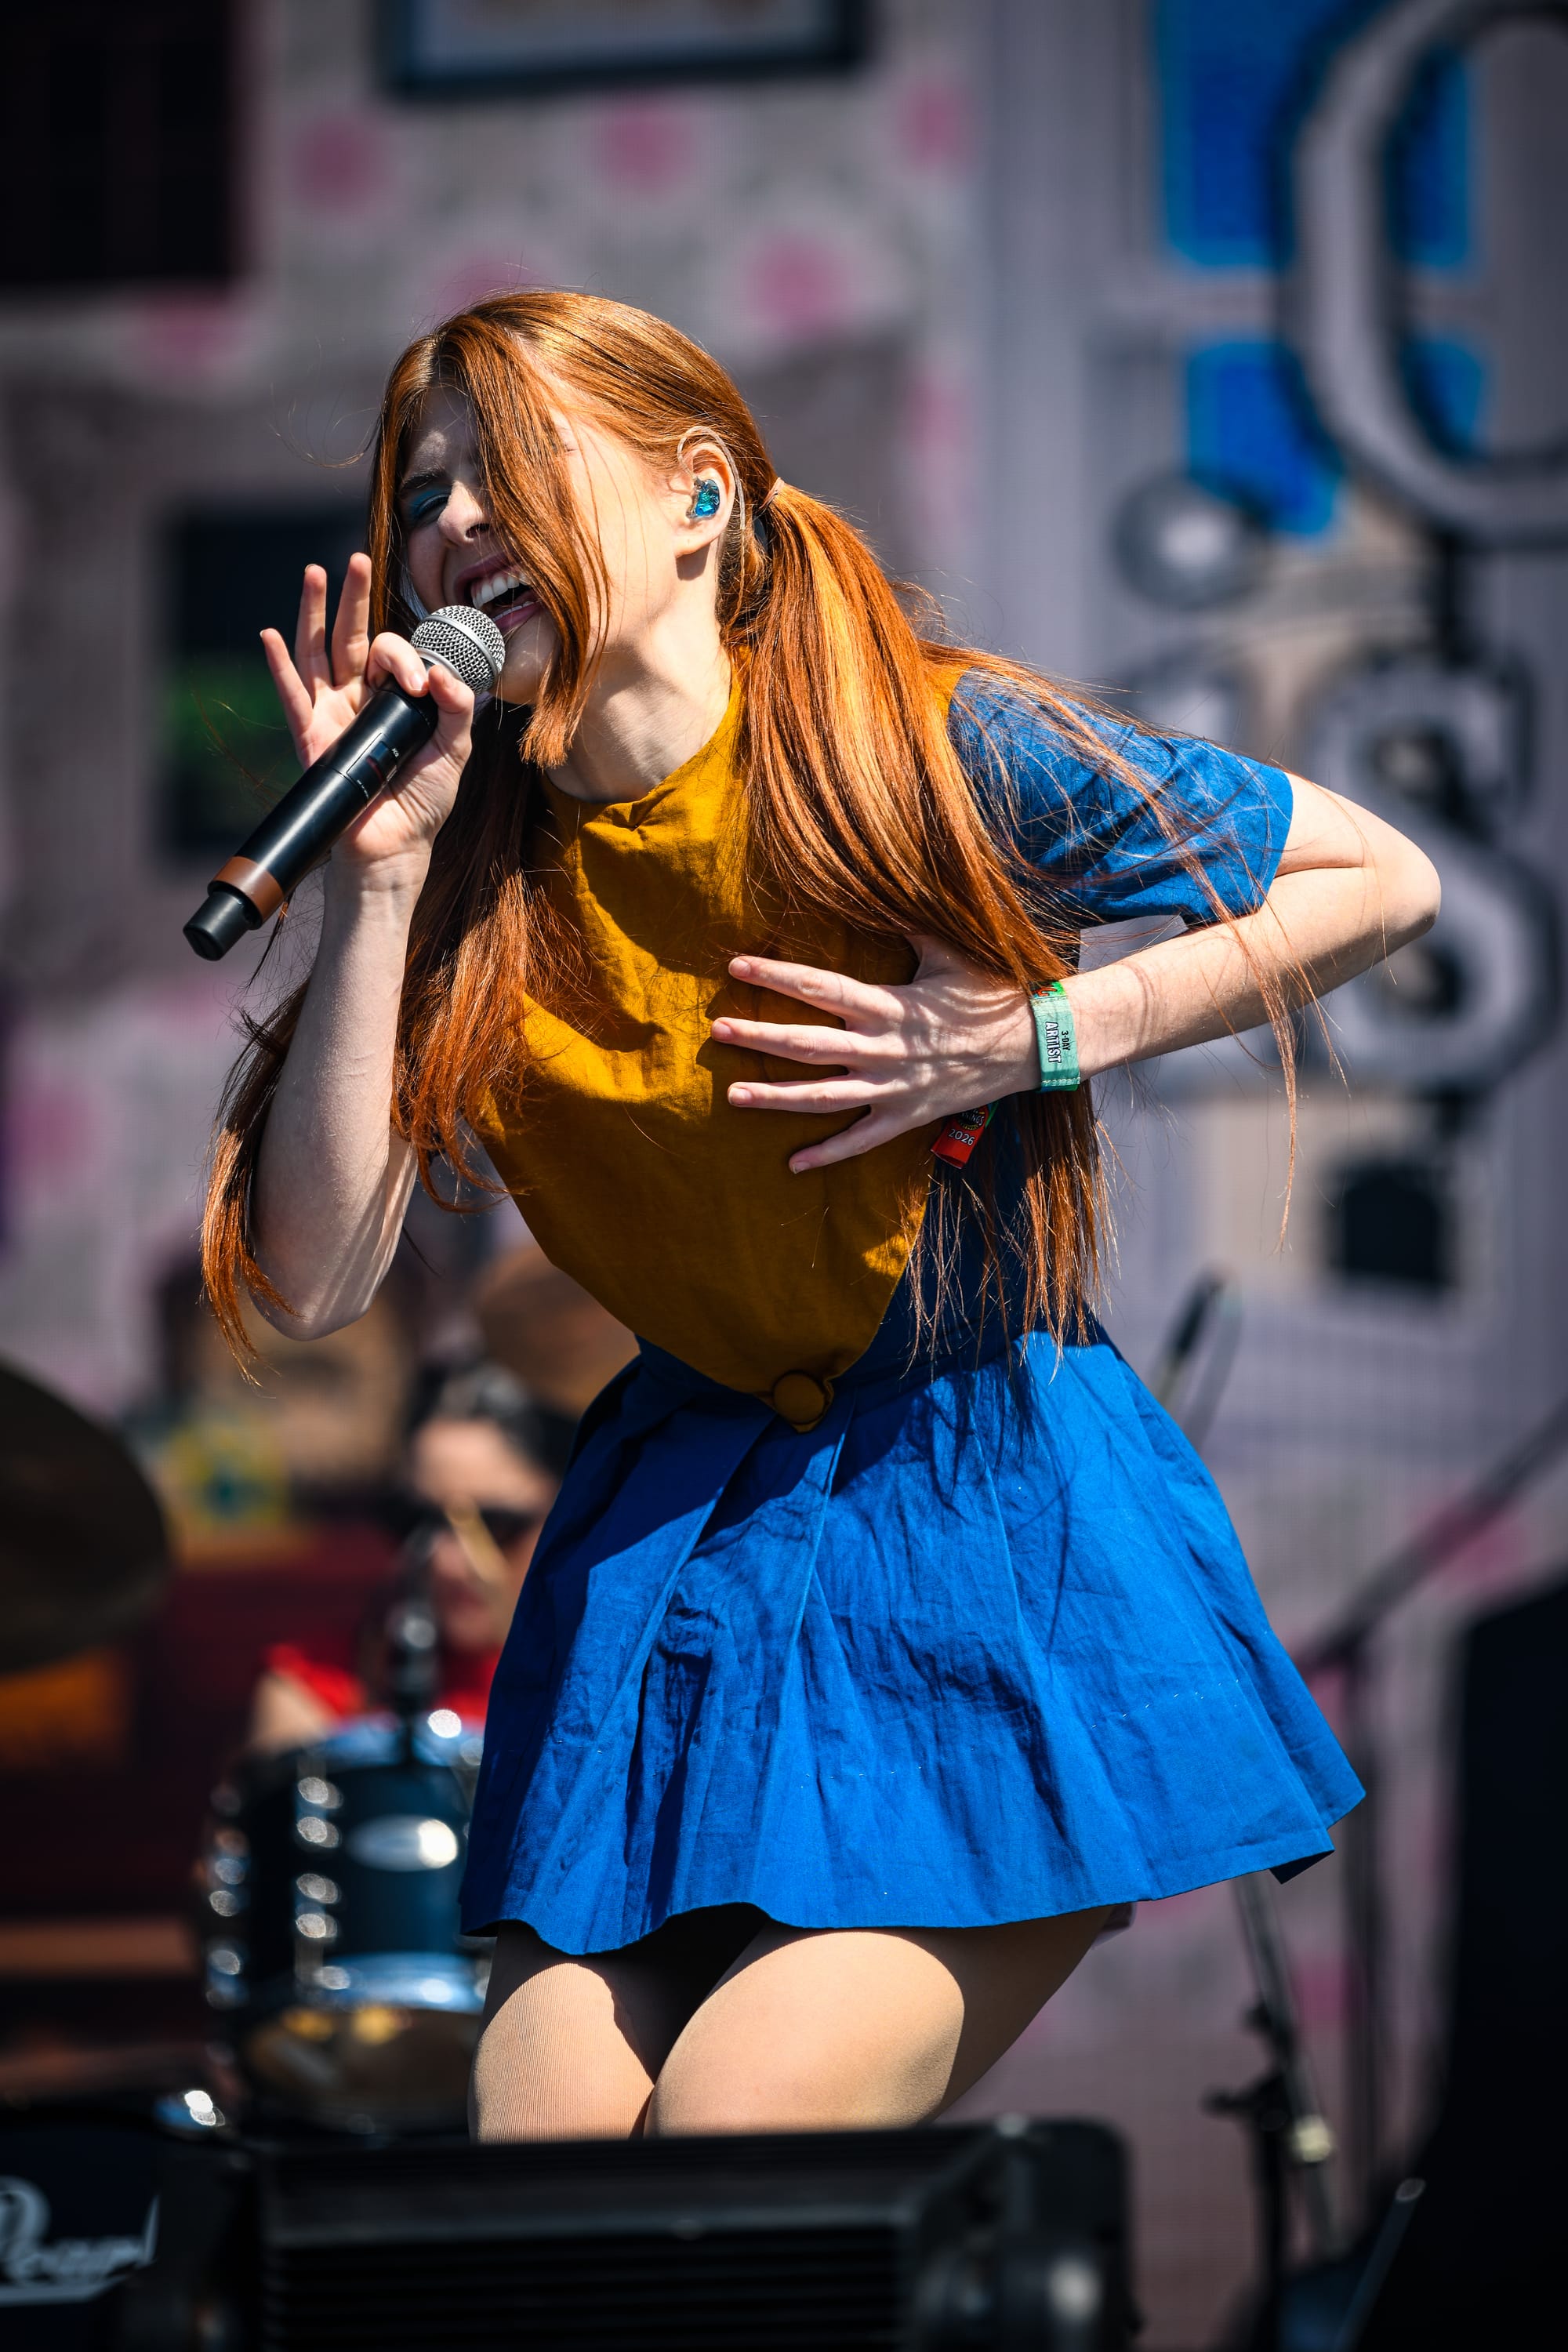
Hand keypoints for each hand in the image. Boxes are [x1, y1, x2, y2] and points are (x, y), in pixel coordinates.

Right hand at [260, 555, 475, 888]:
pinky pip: (292, 696)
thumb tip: (444, 673)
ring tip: (314, 572)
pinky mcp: (312, 738)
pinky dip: (279, 665)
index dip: (407, 657)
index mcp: (395, 700)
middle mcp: (360, 701)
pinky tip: (269, 634)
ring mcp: (332, 716)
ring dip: (314, 613)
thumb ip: (458, 710)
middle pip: (353, 639)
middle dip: (355, 597)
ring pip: (318, 654)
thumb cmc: (423, 803)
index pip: (395, 654)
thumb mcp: (454, 752)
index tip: (421, 684)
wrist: (393, 847)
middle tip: (358, 559)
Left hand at [714, 935, 1042, 1172]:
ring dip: (776, 1098)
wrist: (1033, 1045)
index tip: (736, 967)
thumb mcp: (949, 954)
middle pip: (808, 1045)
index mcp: (888, 1005)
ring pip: (823, 1097)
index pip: (820, 988)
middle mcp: (883, 1048)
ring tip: (734, 1095)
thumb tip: (881, 885)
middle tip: (718, 1032)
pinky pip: (860, 1139)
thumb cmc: (989, 995)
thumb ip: (910, 927)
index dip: (776, 977)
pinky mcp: (905, 1116)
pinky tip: (793, 1164)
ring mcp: (892, 1087)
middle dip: (759, 1038)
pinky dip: (827, 1153)